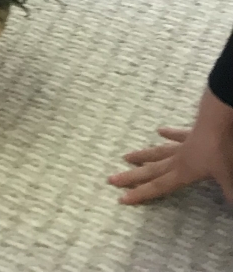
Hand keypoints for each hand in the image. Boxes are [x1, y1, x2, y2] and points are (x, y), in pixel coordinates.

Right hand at [111, 89, 232, 204]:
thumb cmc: (223, 150)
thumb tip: (232, 211)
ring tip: (126, 156)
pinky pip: (178, 135)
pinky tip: (160, 130)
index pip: (159, 186)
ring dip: (143, 155)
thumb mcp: (228, 177)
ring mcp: (184, 144)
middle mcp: (178, 159)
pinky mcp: (193, 133)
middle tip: (111, 178)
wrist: (221, 120)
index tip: (121, 198)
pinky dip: (170, 133)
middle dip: (132, 176)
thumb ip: (228, 193)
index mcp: (184, 171)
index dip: (141, 194)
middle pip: (151, 170)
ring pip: (158, 152)